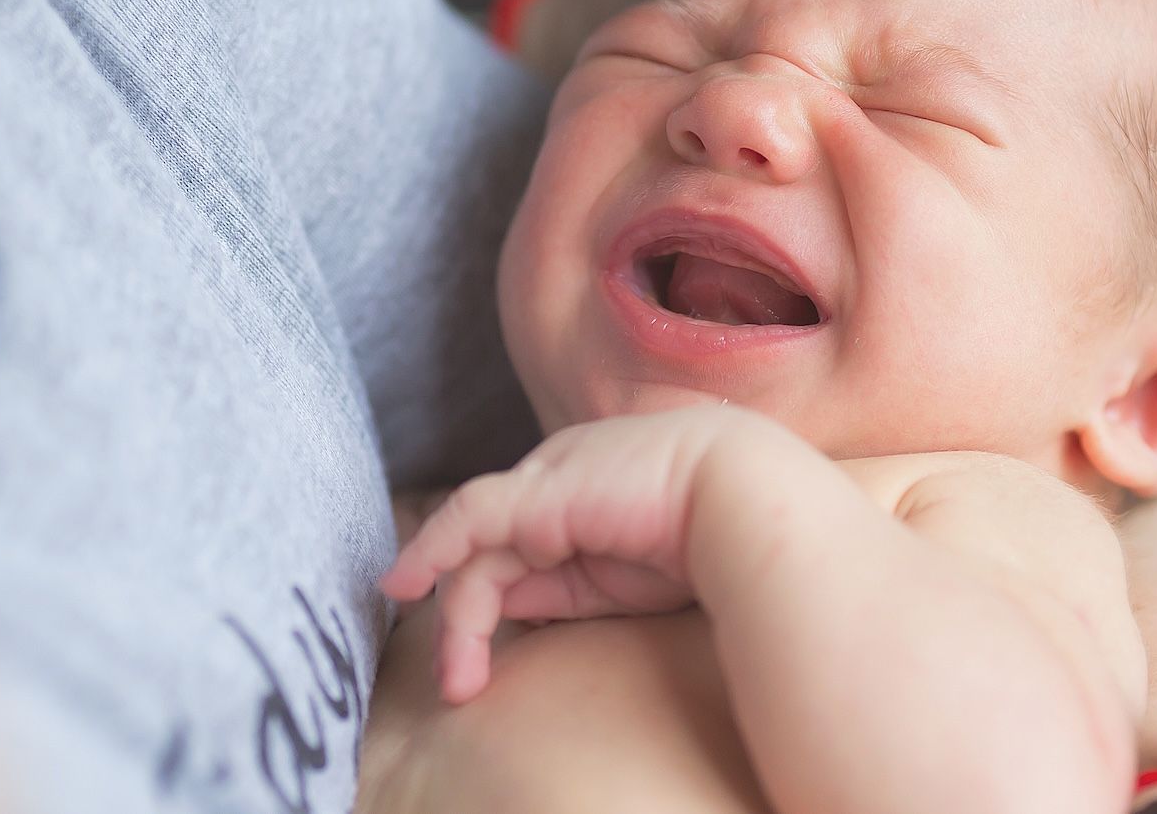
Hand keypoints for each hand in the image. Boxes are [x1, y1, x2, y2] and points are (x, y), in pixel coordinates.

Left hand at [381, 406, 786, 702]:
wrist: (751, 501)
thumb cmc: (715, 540)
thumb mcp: (625, 577)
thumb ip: (568, 586)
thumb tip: (514, 611)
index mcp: (592, 492)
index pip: (524, 541)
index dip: (499, 594)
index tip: (481, 651)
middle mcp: (561, 476)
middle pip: (491, 546)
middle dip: (467, 615)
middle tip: (460, 680)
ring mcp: (546, 479)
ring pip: (476, 546)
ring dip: (458, 618)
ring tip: (458, 679)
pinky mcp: (534, 492)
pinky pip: (466, 520)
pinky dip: (429, 552)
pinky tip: (406, 586)